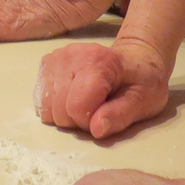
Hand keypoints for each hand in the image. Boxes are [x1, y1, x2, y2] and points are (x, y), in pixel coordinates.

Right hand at [35, 40, 171, 138]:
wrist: (136, 58)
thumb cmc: (142, 82)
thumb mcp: (144, 102)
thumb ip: (120, 116)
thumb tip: (96, 129)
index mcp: (97, 63)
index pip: (77, 108)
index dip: (90, 123)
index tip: (105, 116)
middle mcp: (71, 55)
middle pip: (58, 109)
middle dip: (76, 120)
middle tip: (97, 111)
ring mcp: (56, 57)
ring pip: (46, 106)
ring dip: (64, 113)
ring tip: (84, 104)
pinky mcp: (47, 62)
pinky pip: (40, 97)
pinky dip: (54, 105)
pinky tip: (71, 98)